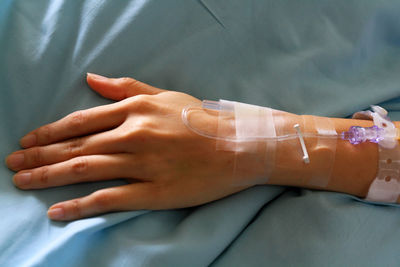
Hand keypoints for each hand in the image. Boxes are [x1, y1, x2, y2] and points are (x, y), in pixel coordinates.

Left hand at [5, 74, 246, 220]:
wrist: (237, 145)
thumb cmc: (201, 118)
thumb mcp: (164, 95)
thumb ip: (126, 87)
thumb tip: (91, 79)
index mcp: (135, 110)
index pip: (81, 121)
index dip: (50, 131)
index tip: (29, 140)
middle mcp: (134, 135)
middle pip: (76, 146)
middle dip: (39, 155)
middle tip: (12, 163)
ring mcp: (143, 164)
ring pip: (85, 169)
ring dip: (48, 176)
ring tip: (22, 182)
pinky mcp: (154, 191)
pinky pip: (110, 198)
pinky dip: (80, 205)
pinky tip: (57, 211)